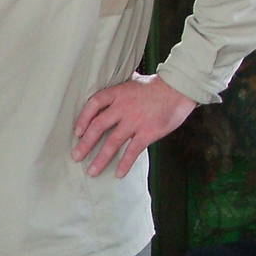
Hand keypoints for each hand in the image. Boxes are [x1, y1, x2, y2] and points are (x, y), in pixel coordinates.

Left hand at [72, 73, 197, 178]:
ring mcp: (135, 121)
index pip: (93, 104)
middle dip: (85, 144)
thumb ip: (121, 88)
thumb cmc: (157, 85)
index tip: (77, 132)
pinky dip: (125, 163)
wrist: (179, 89)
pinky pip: (132, 151)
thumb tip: (112, 88)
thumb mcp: (134, 81)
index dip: (83, 118)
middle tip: (76, 156)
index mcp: (118, 93)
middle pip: (98, 126)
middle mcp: (122, 108)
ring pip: (112, 142)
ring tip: (92, 172)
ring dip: (100, 159)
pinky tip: (119, 174)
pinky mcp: (147, 133)